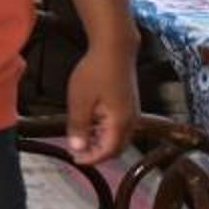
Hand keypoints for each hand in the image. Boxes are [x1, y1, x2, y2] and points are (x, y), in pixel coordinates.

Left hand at [66, 37, 137, 164]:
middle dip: (98, 153)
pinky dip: (106, 132)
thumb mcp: (80, 100)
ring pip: (119, 138)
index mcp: (120, 122)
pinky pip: (120, 126)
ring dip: (102, 143)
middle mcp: (131, 121)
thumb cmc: (96, 71)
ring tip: (81, 139)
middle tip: (78, 152)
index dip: (92, 159)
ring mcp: (133, 112)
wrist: (115, 49)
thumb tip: (77, 147)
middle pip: (117, 148)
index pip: (108, 151)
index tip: (75, 159)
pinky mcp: (130, 105)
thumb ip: (79, 126)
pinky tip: (91, 125)